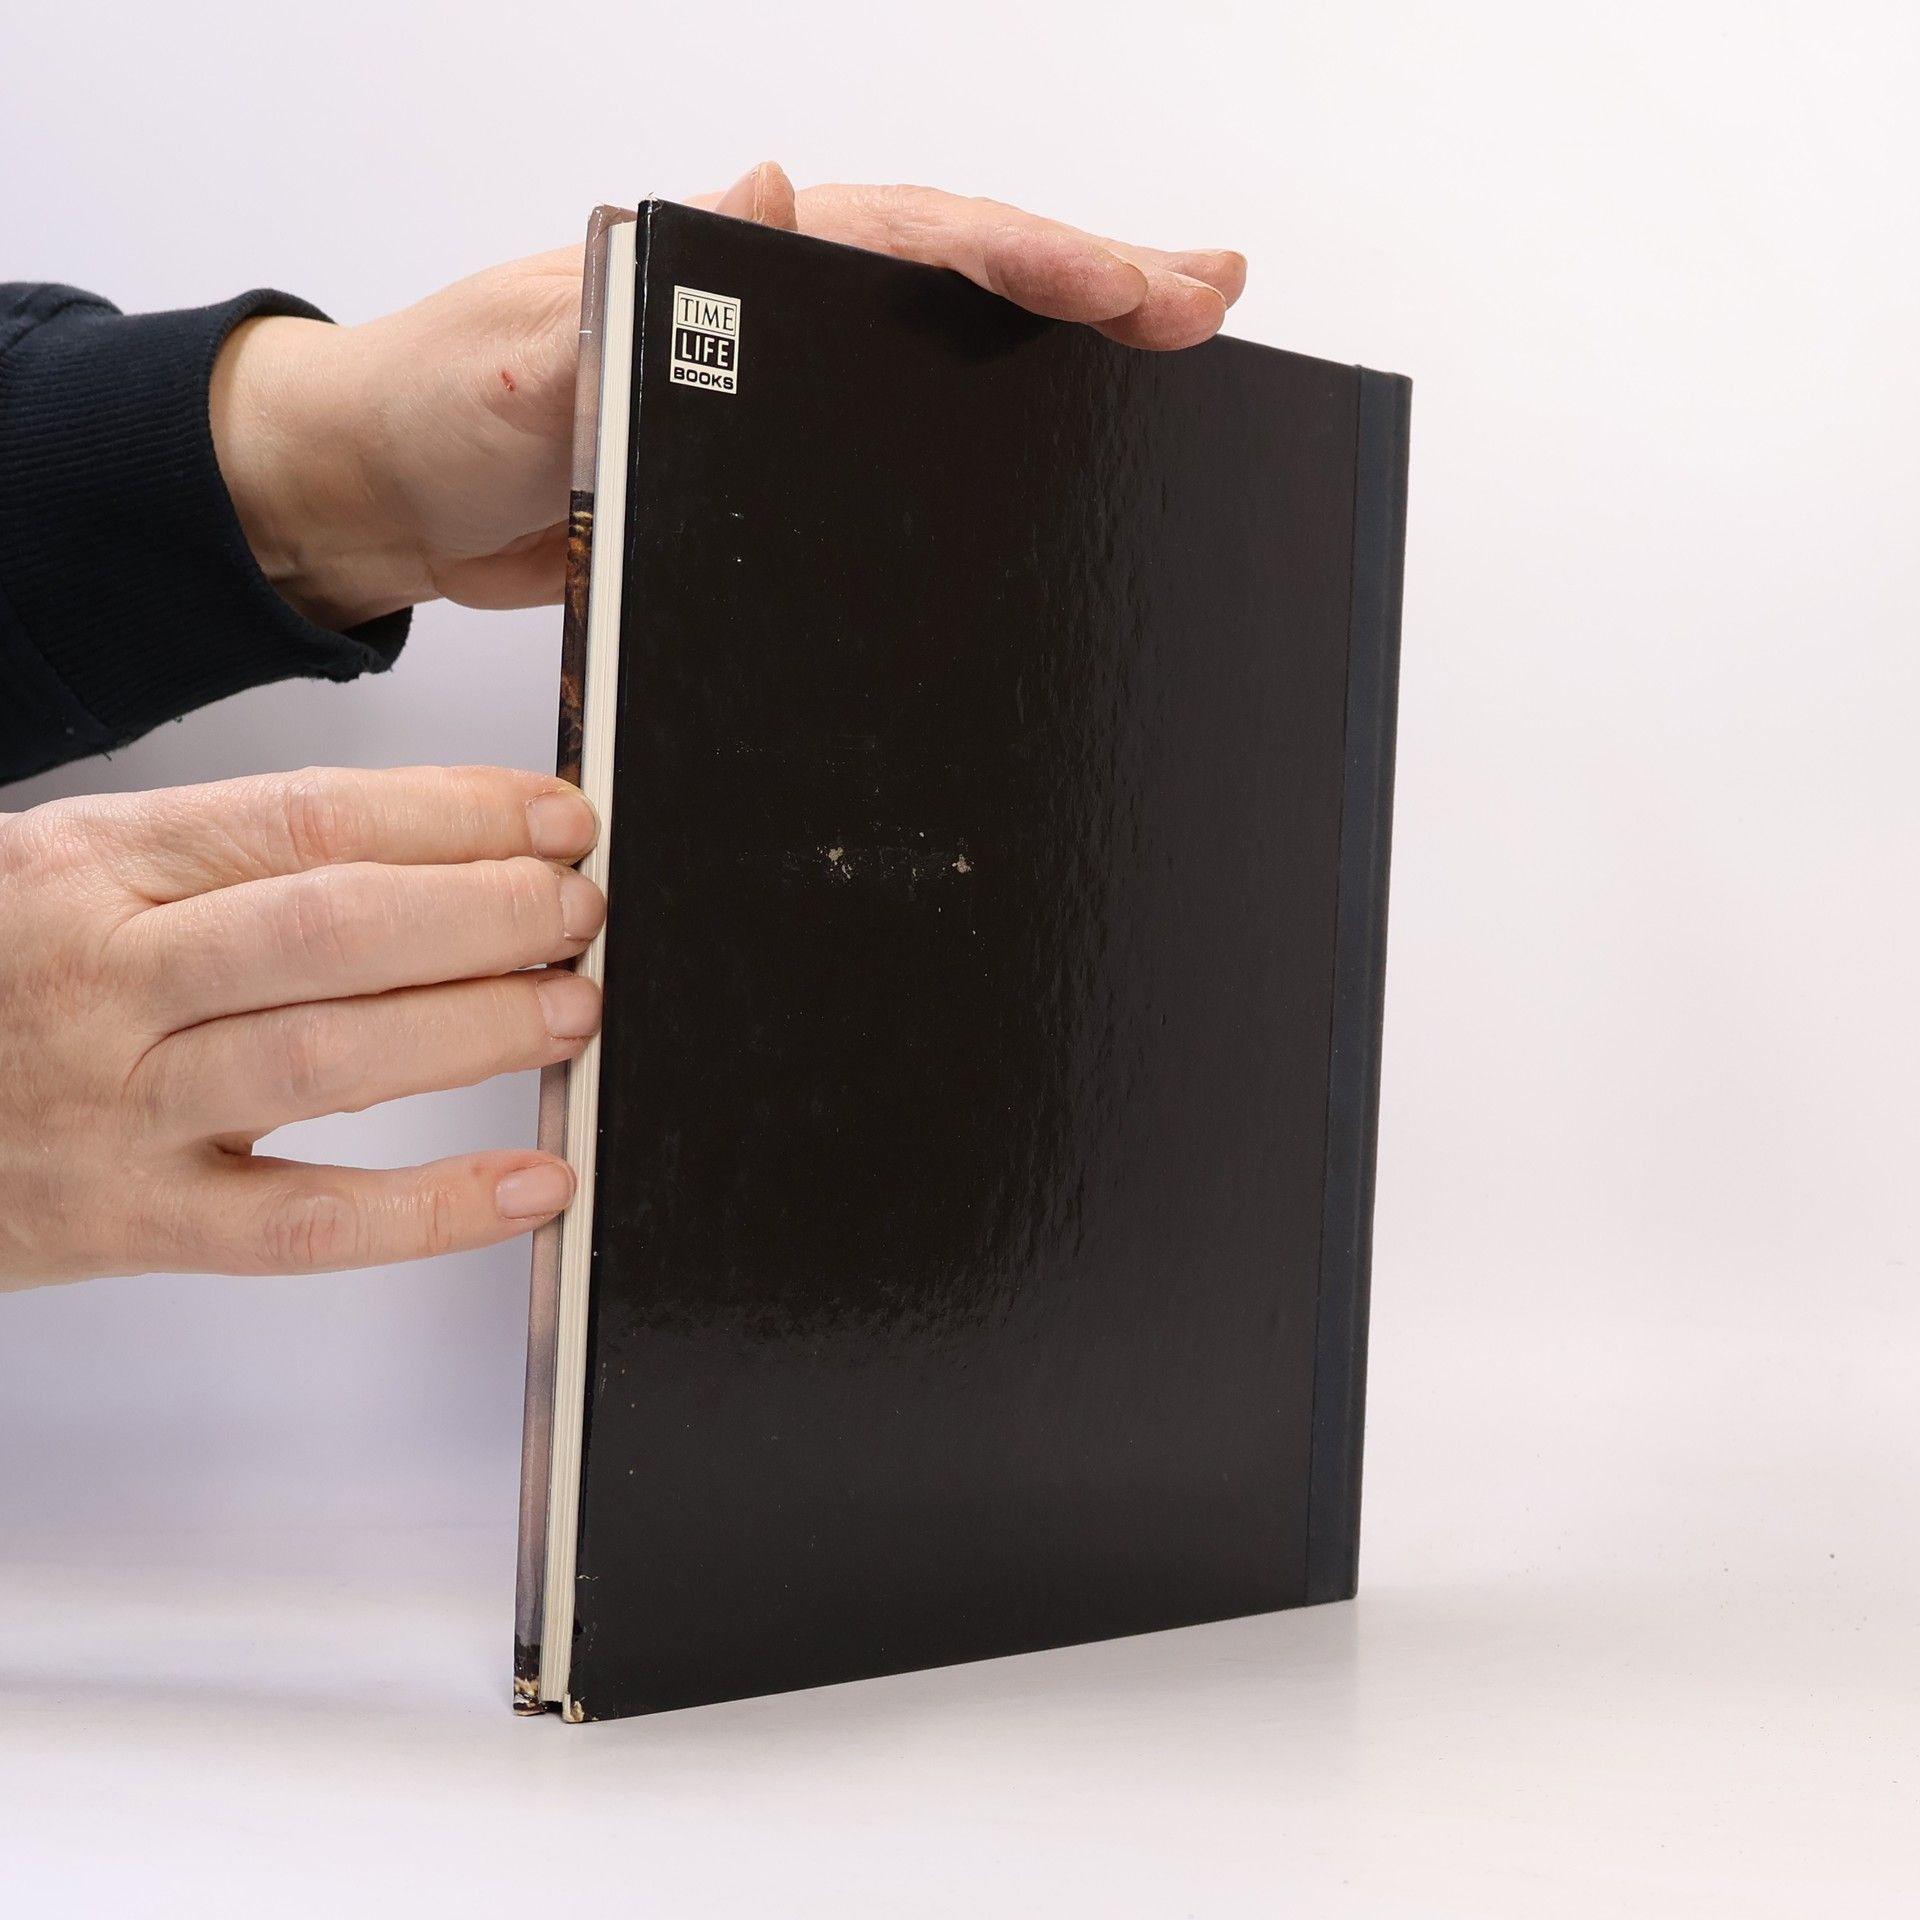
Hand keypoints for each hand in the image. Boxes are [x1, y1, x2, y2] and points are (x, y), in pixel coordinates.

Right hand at [0, 766, 604, 1289]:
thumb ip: (233, 859)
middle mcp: (111, 977)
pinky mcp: (132, 1223)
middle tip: (582, 911)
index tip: (556, 819)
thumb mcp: (77, 869)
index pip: (311, 820)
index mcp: (100, 863)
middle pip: (336, 929)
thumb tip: (440, 847)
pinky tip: (532, 1182)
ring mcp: (120, 1107)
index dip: (459, 816)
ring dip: (477, 1030)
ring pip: (329, 1061)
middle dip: (489, 913)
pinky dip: (432, 1210)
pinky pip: (303, 1224)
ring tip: (573, 1009)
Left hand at [210, 164, 1247, 629]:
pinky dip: (977, 421)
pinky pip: (893, 427)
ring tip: (1169, 347)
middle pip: (960, 272)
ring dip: (1056, 344)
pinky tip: (1035, 446)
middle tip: (1210, 297)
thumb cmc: (429, 410)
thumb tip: (758, 193)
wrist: (375, 491)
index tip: (1140, 289)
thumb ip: (625, 306)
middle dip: (1093, 278)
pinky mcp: (760, 453)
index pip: (911, 240)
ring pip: (942, 343)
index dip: (1034, 260)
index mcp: (725, 262)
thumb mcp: (516, 363)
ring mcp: (772, 379)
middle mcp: (765, 307)